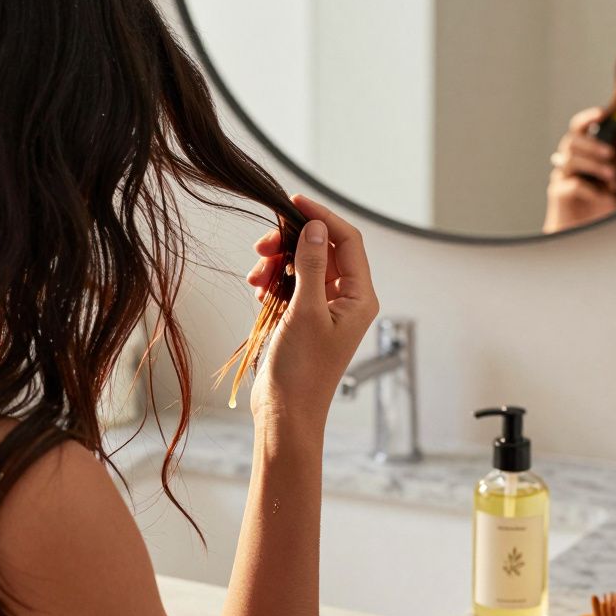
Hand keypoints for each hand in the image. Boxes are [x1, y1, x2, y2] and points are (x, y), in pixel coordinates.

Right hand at [244, 194, 378, 444]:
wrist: (285, 412)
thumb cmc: (302, 370)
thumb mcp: (306, 311)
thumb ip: (312, 265)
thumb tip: (315, 227)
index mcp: (361, 298)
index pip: (347, 241)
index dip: (321, 217)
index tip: (293, 202)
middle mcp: (347, 300)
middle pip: (323, 250)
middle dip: (291, 243)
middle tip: (262, 246)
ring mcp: (325, 309)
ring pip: (302, 266)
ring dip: (277, 264)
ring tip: (255, 278)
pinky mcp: (304, 318)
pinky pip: (290, 285)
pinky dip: (273, 282)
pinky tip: (259, 293)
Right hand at [543, 107, 615, 232]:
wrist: (583, 235)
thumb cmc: (599, 207)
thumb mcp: (612, 184)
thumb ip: (615, 166)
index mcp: (579, 157)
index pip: (577, 131)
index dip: (586, 120)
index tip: (602, 114)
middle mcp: (566, 164)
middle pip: (571, 142)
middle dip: (591, 144)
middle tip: (610, 154)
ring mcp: (560, 178)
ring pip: (571, 160)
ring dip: (594, 166)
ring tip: (612, 178)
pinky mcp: (558, 194)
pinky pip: (574, 184)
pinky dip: (593, 191)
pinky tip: (604, 199)